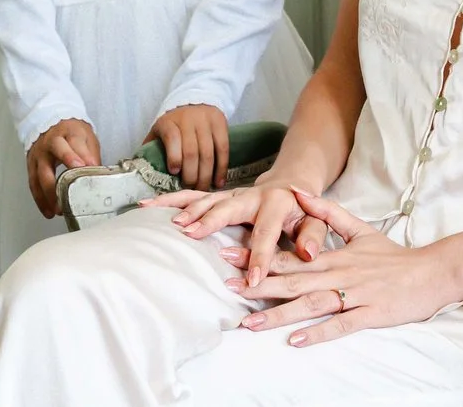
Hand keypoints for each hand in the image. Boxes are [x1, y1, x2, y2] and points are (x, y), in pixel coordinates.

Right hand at [23, 118, 101, 218]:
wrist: (51, 124)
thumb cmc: (72, 133)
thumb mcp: (87, 138)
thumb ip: (91, 155)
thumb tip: (98, 174)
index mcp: (68, 132)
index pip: (73, 143)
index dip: (79, 156)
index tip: (86, 168)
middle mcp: (51, 142)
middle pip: (53, 162)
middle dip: (62, 177)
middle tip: (71, 194)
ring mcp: (39, 154)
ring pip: (41, 174)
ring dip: (49, 195)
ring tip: (59, 210)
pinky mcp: (31, 165)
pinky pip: (33, 184)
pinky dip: (40, 199)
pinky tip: (48, 211)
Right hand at [147, 182, 330, 290]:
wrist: (291, 182)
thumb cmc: (303, 211)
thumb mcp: (316, 221)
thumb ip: (314, 236)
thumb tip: (309, 254)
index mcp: (276, 203)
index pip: (268, 232)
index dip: (261, 257)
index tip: (252, 281)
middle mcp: (251, 195)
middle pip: (229, 207)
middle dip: (210, 220)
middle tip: (191, 234)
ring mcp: (231, 194)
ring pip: (205, 199)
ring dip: (186, 209)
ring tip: (166, 222)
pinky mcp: (218, 197)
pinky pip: (191, 197)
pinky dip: (170, 201)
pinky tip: (147, 207)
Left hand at [149, 102, 229, 190]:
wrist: (194, 100)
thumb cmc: (173, 124)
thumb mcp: (158, 131)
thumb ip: (150, 149)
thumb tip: (139, 173)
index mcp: (169, 122)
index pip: (172, 138)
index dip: (174, 157)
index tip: (175, 172)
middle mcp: (188, 119)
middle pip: (192, 151)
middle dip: (192, 175)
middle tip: (191, 189)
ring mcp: (206, 120)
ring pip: (208, 152)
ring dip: (206, 175)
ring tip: (203, 188)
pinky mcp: (220, 122)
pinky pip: (223, 148)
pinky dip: (222, 167)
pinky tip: (218, 181)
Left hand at [228, 189, 461, 345]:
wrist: (430, 273)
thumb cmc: (392, 256)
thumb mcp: (360, 228)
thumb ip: (327, 211)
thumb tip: (298, 191)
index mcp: (334, 255)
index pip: (290, 255)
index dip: (259, 255)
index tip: (229, 254)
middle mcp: (339, 274)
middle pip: (294, 280)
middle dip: (259, 284)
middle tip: (227, 286)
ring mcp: (354, 295)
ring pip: (311, 304)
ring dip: (279, 313)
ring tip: (250, 322)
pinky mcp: (369, 315)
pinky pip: (340, 325)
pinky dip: (318, 332)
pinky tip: (296, 340)